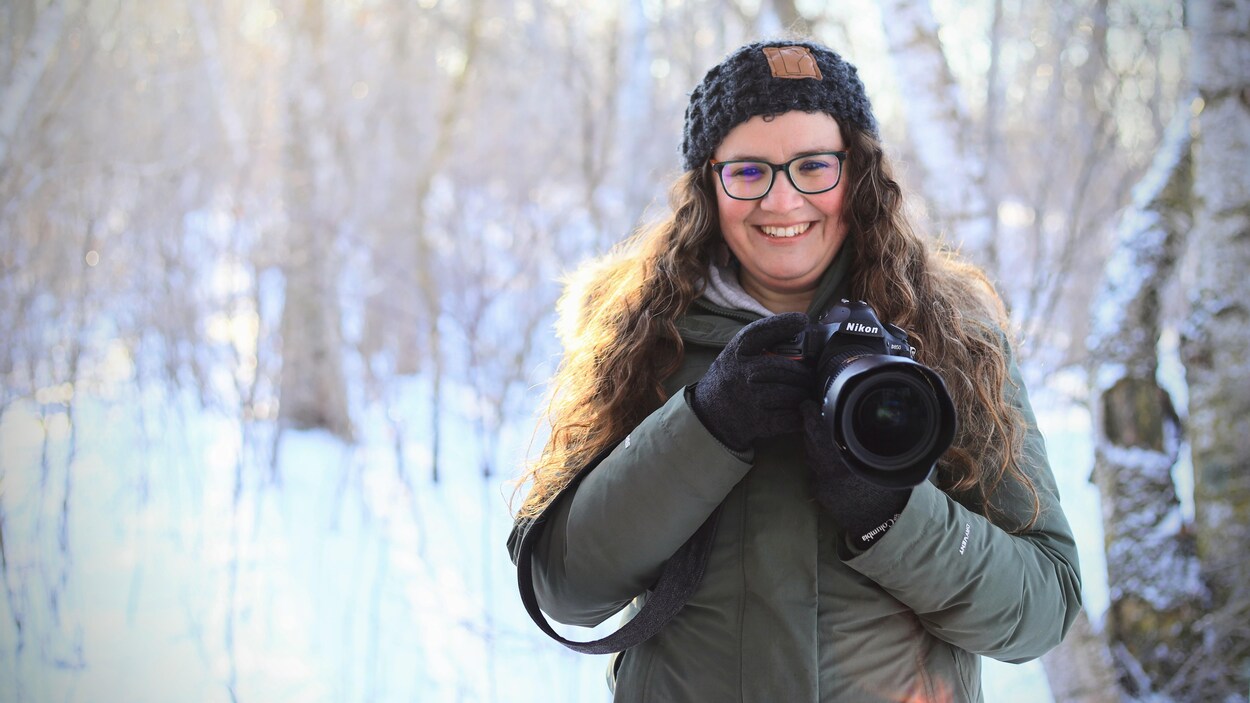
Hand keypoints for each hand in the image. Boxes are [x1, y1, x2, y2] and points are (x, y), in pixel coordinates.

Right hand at [689, 313, 814, 451]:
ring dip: (804, 393)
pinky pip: (792, 416)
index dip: (783, 324)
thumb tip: (798, 329)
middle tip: (810, 374)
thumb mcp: (734, 356)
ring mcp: (751, 398)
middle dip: (804, 372)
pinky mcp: (760, 422)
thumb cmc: (730, 380)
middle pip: (786, 367)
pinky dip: (801, 414)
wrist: (709, 416)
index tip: (802, 320)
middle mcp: (743, 373)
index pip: (760, 332)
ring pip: (793, 392)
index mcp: (737, 353)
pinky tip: (800, 410)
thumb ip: (759, 344)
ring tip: (804, 392)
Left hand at [802, 401, 911, 548]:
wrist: (883, 528)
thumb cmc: (891, 496)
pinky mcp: (820, 493)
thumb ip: (877, 447)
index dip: (810, 417)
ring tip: (820, 429)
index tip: (807, 404)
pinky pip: (815, 470)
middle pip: (810, 443)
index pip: (818, 435)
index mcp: (843, 468)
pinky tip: (828, 455)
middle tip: (810, 410)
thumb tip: (875, 426)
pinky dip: (818, 461)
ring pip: (810, 456)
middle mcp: (827, 476)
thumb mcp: (889, 466)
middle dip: (809, 426)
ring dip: (813, 443)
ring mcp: (821, 485)